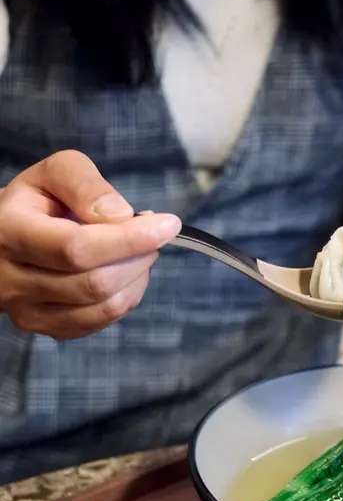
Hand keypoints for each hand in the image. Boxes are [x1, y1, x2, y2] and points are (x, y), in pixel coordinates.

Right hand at [0, 151, 181, 339]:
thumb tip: (120, 216)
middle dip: (139, 256)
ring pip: (101, 307)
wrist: (3, 236)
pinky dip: (126, 297)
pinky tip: (127, 273)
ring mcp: (26, 310)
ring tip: (141, 251)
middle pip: (94, 282)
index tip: (168, 224)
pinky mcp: (43, 327)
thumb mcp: (54, 173)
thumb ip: (86, 185)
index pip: (76, 249)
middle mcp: (12, 278)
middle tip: (154, 234)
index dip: (129, 239)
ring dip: (137, 278)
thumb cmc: (36, 200)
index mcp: (10, 231)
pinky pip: (99, 322)